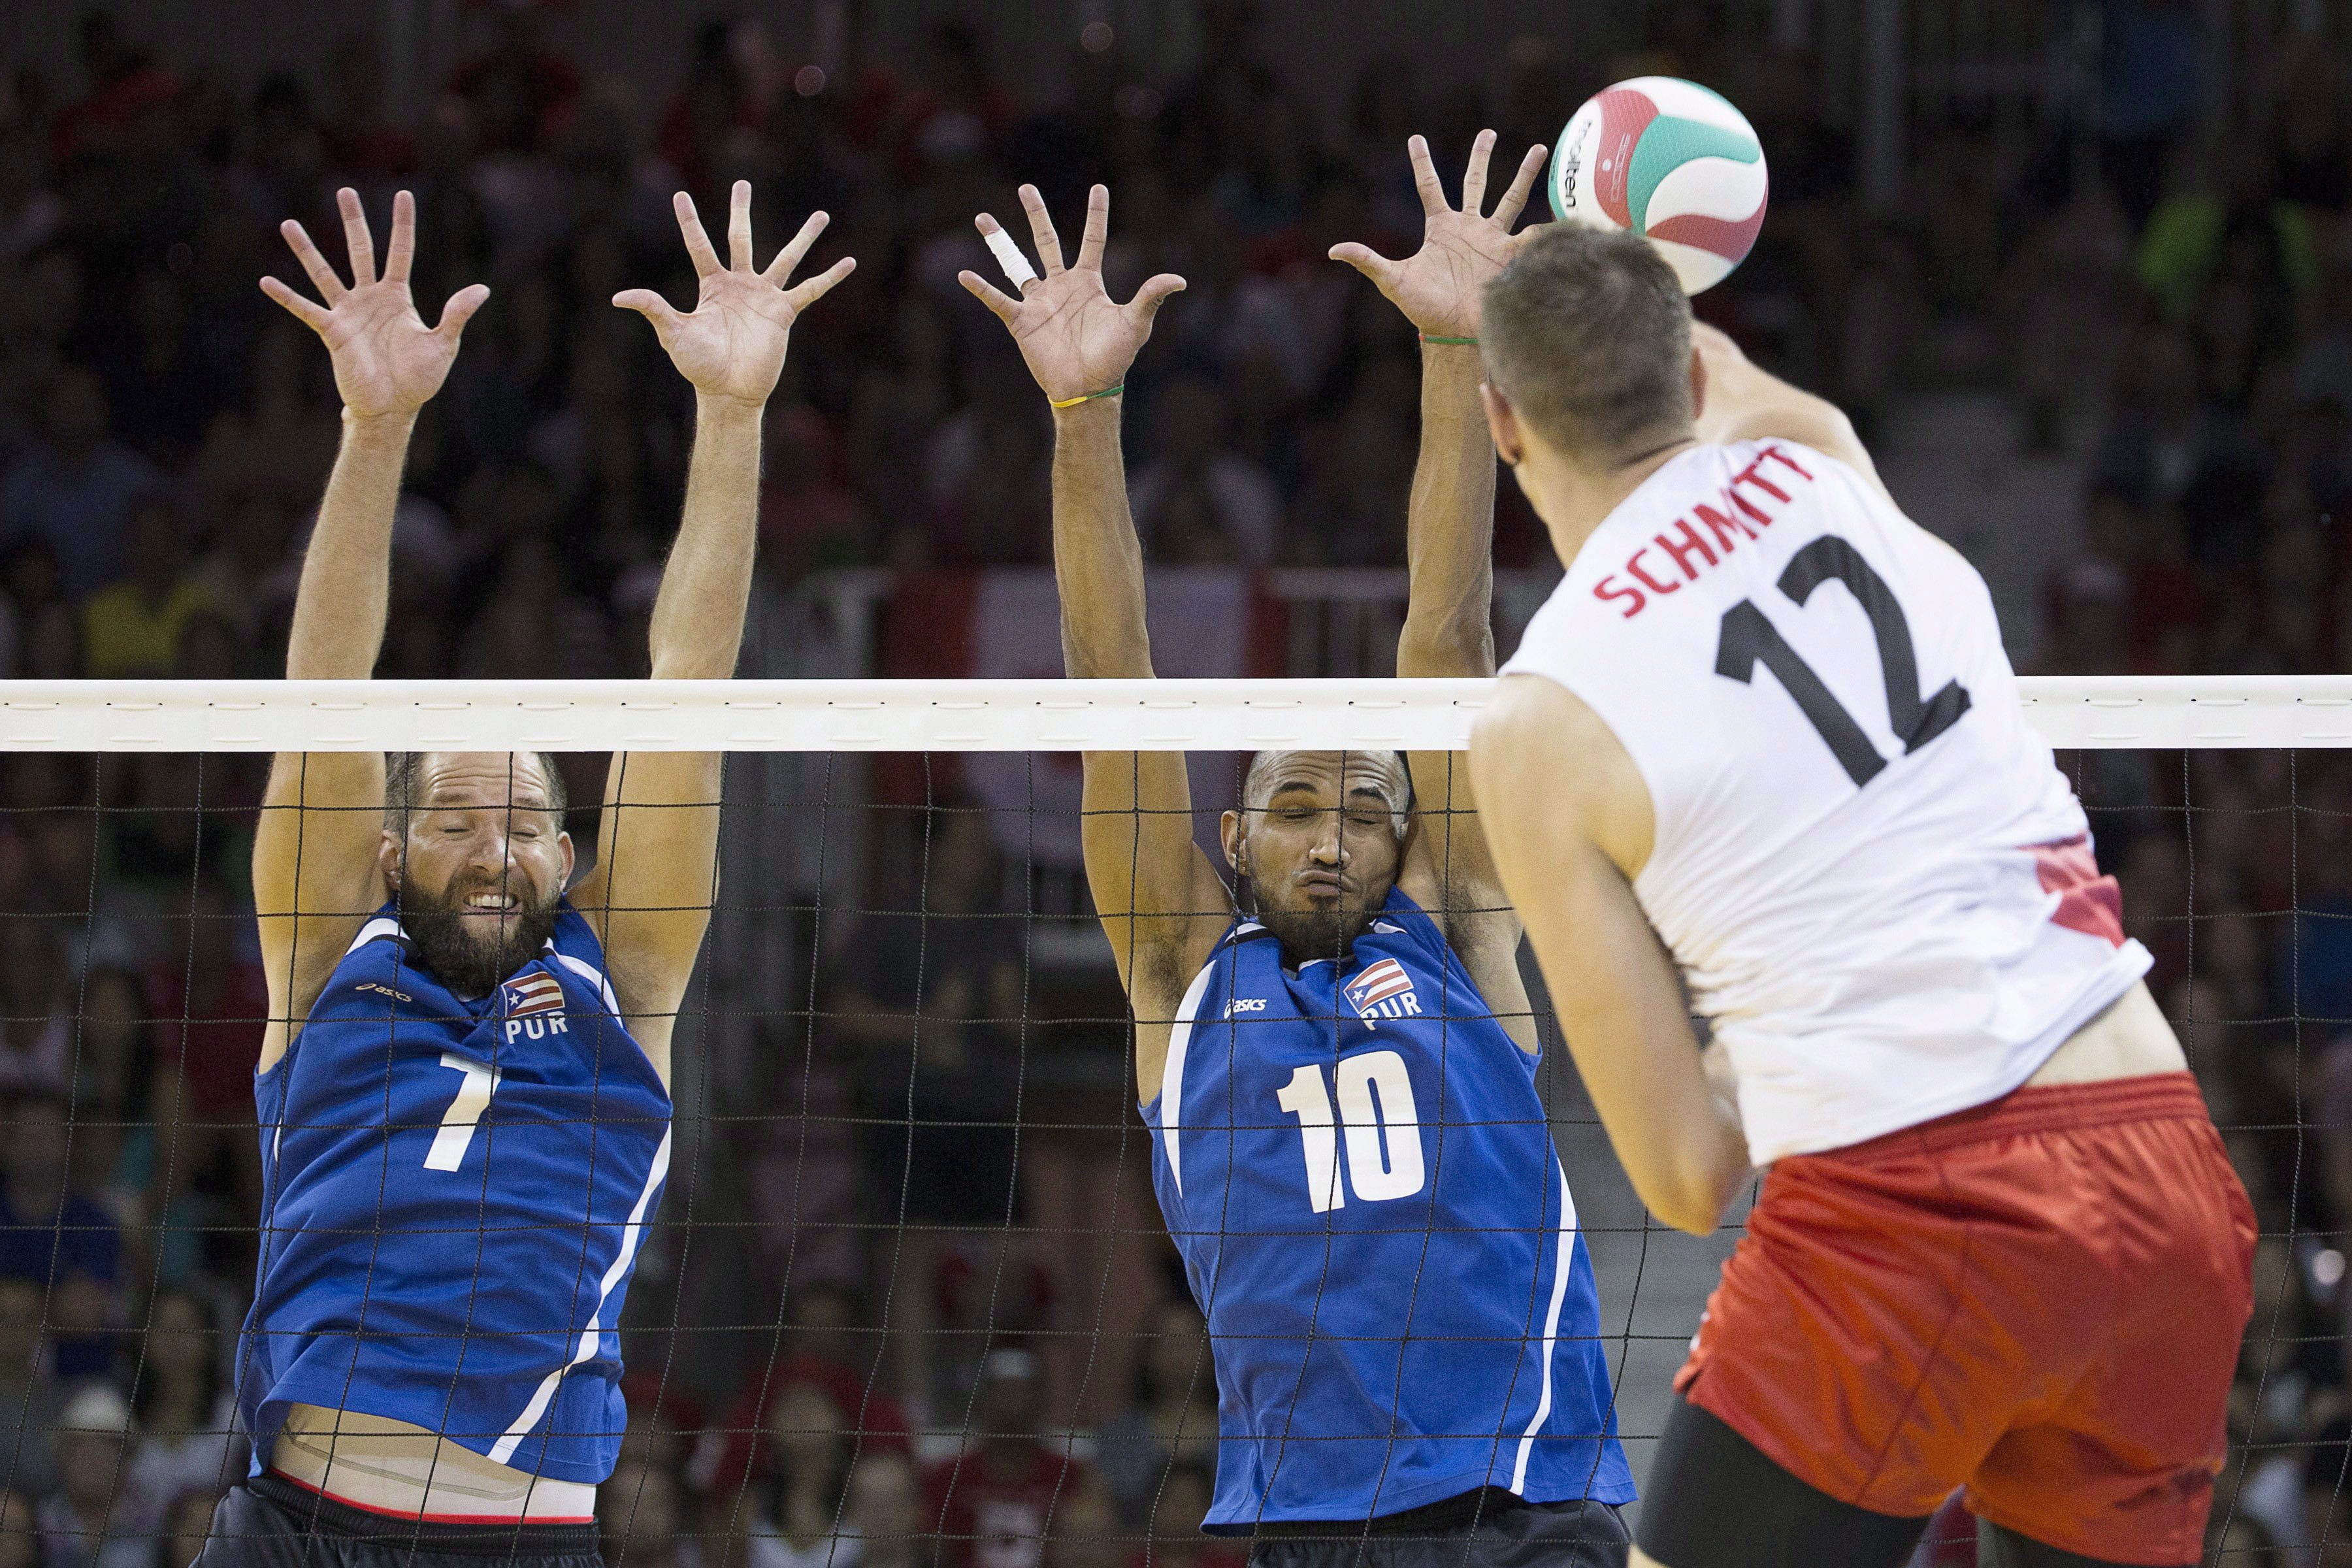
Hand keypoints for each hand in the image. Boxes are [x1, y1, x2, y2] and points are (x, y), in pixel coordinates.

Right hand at [260, 188, 487, 422]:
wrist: (393, 407)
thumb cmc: (419, 378)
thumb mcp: (444, 345)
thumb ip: (457, 315)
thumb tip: (483, 289)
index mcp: (398, 297)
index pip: (401, 251)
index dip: (402, 224)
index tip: (403, 194)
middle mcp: (370, 298)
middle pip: (361, 251)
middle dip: (354, 222)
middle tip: (345, 191)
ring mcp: (348, 313)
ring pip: (325, 273)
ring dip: (307, 250)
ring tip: (288, 225)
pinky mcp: (332, 332)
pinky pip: (305, 310)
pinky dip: (286, 296)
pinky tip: (266, 281)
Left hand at [615, 180, 854, 407]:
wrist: (729, 391)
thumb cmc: (699, 365)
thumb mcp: (673, 333)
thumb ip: (654, 309)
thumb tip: (619, 297)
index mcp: (712, 285)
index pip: (699, 245)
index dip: (690, 221)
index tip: (681, 194)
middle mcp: (740, 284)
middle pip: (741, 238)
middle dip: (740, 211)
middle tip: (742, 183)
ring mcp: (764, 296)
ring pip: (786, 257)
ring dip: (804, 236)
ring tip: (822, 214)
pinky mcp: (784, 313)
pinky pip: (811, 290)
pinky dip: (830, 277)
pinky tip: (848, 262)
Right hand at [958, 184, 1184, 403]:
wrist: (1087, 390)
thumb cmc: (1113, 359)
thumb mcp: (1135, 325)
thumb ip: (1150, 298)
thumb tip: (1180, 280)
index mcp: (1088, 282)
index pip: (1093, 240)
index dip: (1096, 214)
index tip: (1099, 187)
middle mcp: (1061, 286)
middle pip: (1046, 242)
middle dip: (1036, 215)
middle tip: (1026, 188)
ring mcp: (1039, 302)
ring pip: (1015, 264)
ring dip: (999, 241)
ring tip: (982, 217)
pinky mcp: (1022, 321)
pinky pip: (998, 300)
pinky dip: (981, 289)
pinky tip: (964, 274)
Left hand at [1330, 131, 1547, 339]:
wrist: (1454, 333)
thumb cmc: (1423, 308)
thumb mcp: (1393, 281)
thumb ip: (1368, 260)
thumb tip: (1333, 250)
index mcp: (1440, 227)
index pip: (1430, 186)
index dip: (1422, 162)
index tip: (1416, 137)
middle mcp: (1468, 228)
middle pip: (1476, 183)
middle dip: (1482, 157)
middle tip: (1488, 132)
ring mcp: (1492, 239)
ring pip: (1510, 199)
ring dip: (1524, 175)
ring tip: (1541, 149)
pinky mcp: (1510, 255)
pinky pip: (1531, 235)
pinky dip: (1547, 224)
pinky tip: (1565, 209)